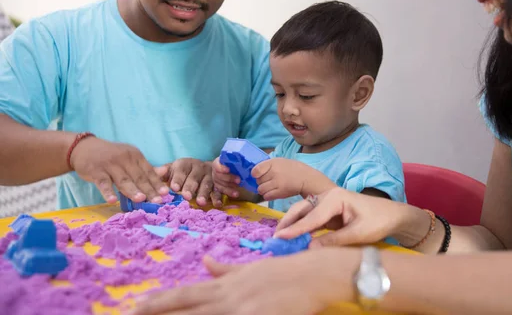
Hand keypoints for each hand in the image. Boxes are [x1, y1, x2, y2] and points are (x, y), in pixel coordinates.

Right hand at [70, 137, 168, 203]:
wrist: (84, 148)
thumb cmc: (111, 156)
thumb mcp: (129, 158)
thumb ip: (146, 167)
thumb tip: (165, 172)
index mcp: (135, 155)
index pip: (148, 171)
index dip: (157, 183)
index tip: (166, 193)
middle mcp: (124, 158)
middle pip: (138, 177)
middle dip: (149, 190)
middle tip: (158, 201)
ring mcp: (110, 165)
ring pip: (123, 180)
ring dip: (132, 190)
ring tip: (141, 199)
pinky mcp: (96, 171)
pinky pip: (103, 183)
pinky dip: (108, 192)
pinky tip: (112, 200)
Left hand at [129, 248, 358, 314]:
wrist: (314, 273)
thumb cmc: (285, 271)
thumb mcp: (252, 268)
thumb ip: (227, 269)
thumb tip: (207, 263)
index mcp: (227, 283)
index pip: (186, 293)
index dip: (160, 301)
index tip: (136, 306)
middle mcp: (229, 296)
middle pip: (187, 307)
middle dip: (158, 313)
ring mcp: (243, 309)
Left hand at [155, 158, 222, 206]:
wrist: (203, 167)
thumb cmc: (183, 172)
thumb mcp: (172, 170)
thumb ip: (162, 173)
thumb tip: (150, 173)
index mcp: (186, 164)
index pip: (181, 170)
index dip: (178, 178)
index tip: (174, 188)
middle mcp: (198, 168)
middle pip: (194, 177)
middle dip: (190, 187)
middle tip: (186, 196)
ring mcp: (209, 175)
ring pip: (207, 184)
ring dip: (204, 193)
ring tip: (200, 203)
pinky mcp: (218, 183)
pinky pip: (219, 190)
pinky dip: (218, 197)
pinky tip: (217, 204)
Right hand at [211, 157, 241, 197]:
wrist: (232, 168)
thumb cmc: (234, 162)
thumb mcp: (234, 159)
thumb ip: (236, 159)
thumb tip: (245, 160)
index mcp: (218, 163)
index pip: (217, 165)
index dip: (222, 168)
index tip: (228, 169)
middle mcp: (215, 172)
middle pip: (218, 176)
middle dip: (229, 178)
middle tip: (239, 180)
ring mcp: (216, 181)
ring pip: (220, 185)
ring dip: (229, 188)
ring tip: (238, 189)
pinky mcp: (219, 188)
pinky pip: (223, 191)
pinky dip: (230, 193)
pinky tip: (236, 194)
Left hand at [251, 158, 334, 199]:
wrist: (306, 178)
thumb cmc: (293, 169)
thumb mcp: (280, 161)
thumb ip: (268, 165)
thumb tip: (254, 172)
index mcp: (273, 163)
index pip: (256, 170)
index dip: (255, 174)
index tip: (258, 175)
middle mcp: (274, 173)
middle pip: (258, 181)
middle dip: (261, 182)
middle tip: (268, 181)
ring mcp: (277, 183)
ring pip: (260, 189)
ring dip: (263, 190)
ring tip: (270, 188)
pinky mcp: (280, 193)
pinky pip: (266, 196)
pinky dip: (268, 196)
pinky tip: (273, 193)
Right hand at [274, 187, 404, 247]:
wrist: (393, 216)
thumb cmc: (379, 222)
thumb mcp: (358, 234)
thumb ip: (334, 241)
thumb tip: (310, 249)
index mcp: (335, 198)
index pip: (311, 216)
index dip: (295, 229)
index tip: (279, 238)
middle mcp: (328, 196)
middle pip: (302, 209)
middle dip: (287, 222)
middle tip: (273, 238)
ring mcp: (327, 202)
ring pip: (304, 212)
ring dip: (292, 223)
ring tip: (279, 238)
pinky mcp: (329, 210)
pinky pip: (311, 218)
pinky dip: (301, 226)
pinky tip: (293, 236)